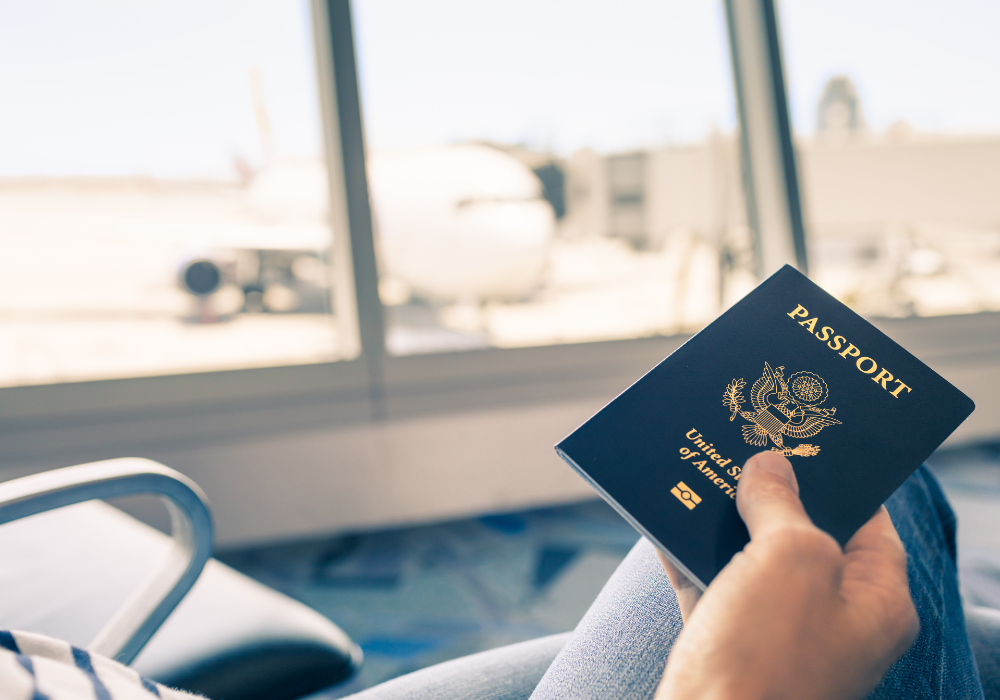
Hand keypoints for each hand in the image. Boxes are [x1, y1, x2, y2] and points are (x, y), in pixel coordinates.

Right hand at [654, 451, 918, 699]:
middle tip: (741, 447)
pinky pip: (708, 584)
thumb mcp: (790, 557)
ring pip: (749, 559)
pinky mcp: (725, 647)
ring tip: (699, 471)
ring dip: (722, 519)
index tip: (804, 439)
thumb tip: (769, 466)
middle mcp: (829, 620)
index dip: (838, 478)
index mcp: (873, 602)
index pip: (869, 523)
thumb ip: (782, 502)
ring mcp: (775, 636)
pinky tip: (664, 518)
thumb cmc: (766, 655)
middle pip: (802, 537)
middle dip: (769, 493)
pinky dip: (687, 552)